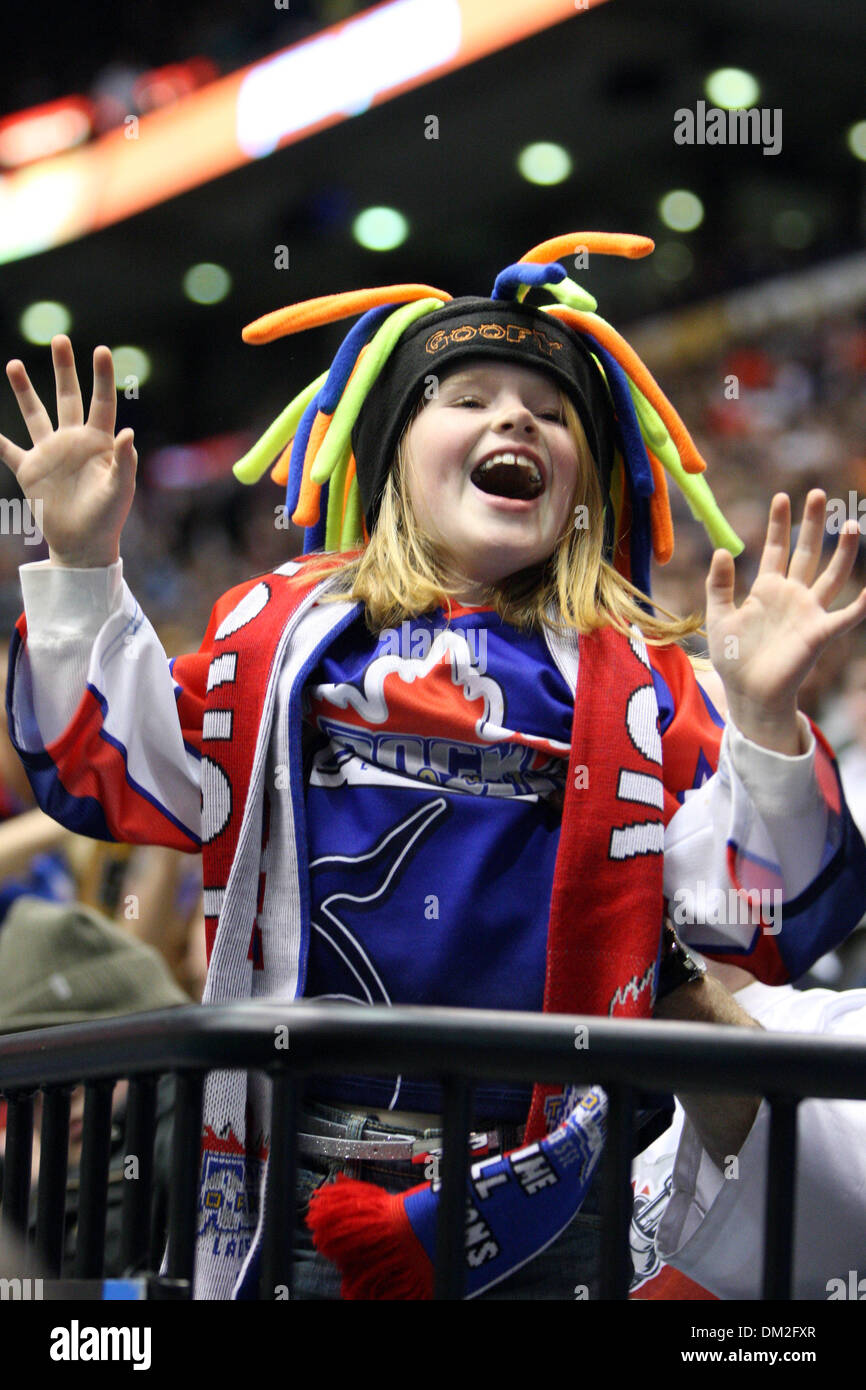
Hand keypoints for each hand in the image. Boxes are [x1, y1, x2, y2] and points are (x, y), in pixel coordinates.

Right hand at [0, 335, 135, 566]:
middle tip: (61, 338)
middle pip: (67, 397)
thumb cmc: (108, 518)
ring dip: (24, 391)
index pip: (101, 403)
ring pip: (35, 414)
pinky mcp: (30, 471)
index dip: (102, 377)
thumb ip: (124, 461)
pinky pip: (8, 451)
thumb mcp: (120, 490)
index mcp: (99, 442)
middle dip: (64, 369)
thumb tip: (129, 432)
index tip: (102, 350)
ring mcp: (50, 453)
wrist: (83, 545)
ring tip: (12, 364)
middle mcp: (73, 441)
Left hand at [705, 490, 865, 751]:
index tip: (782, 497)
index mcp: (767, 589)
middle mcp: (792, 595)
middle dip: (812, 524)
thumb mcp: (719, 616)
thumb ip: (719, 584)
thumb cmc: (733, 658)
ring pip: (832, 574)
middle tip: (818, 494)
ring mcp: (809, 612)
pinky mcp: (819, 633)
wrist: (748, 694)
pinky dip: (862, 602)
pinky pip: (847, 615)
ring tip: (852, 524)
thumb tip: (722, 549)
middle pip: (807, 553)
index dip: (779, 524)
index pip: (777, 549)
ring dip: (843, 551)